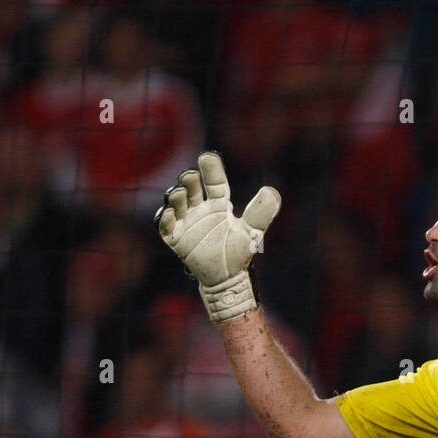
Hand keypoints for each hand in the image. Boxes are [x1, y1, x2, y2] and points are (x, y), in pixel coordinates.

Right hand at [155, 152, 280, 322]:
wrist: (227, 280)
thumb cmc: (238, 254)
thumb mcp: (252, 232)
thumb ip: (261, 212)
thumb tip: (271, 191)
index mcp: (218, 203)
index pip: (213, 180)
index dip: (211, 168)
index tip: (208, 157)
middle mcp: (200, 209)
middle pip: (190, 186)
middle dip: (188, 179)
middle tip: (191, 177)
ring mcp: (186, 222)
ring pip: (176, 201)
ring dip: (176, 195)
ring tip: (180, 194)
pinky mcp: (176, 238)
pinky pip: (166, 226)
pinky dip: (166, 218)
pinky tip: (171, 214)